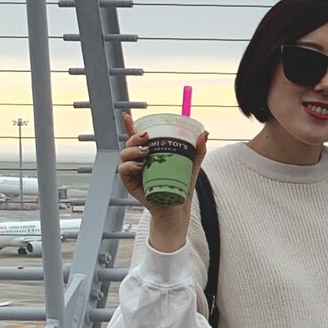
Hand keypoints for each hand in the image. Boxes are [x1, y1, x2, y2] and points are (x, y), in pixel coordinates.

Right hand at [119, 112, 208, 250]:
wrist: (176, 211)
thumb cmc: (181, 188)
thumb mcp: (191, 167)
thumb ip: (197, 151)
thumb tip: (205, 134)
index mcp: (150, 154)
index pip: (137, 137)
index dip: (130, 125)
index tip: (126, 116)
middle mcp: (139, 161)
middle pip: (129, 143)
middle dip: (134, 136)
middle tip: (146, 137)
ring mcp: (133, 172)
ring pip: (124, 154)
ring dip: (132, 150)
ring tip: (146, 152)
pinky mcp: (130, 184)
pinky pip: (123, 170)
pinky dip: (129, 166)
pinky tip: (139, 166)